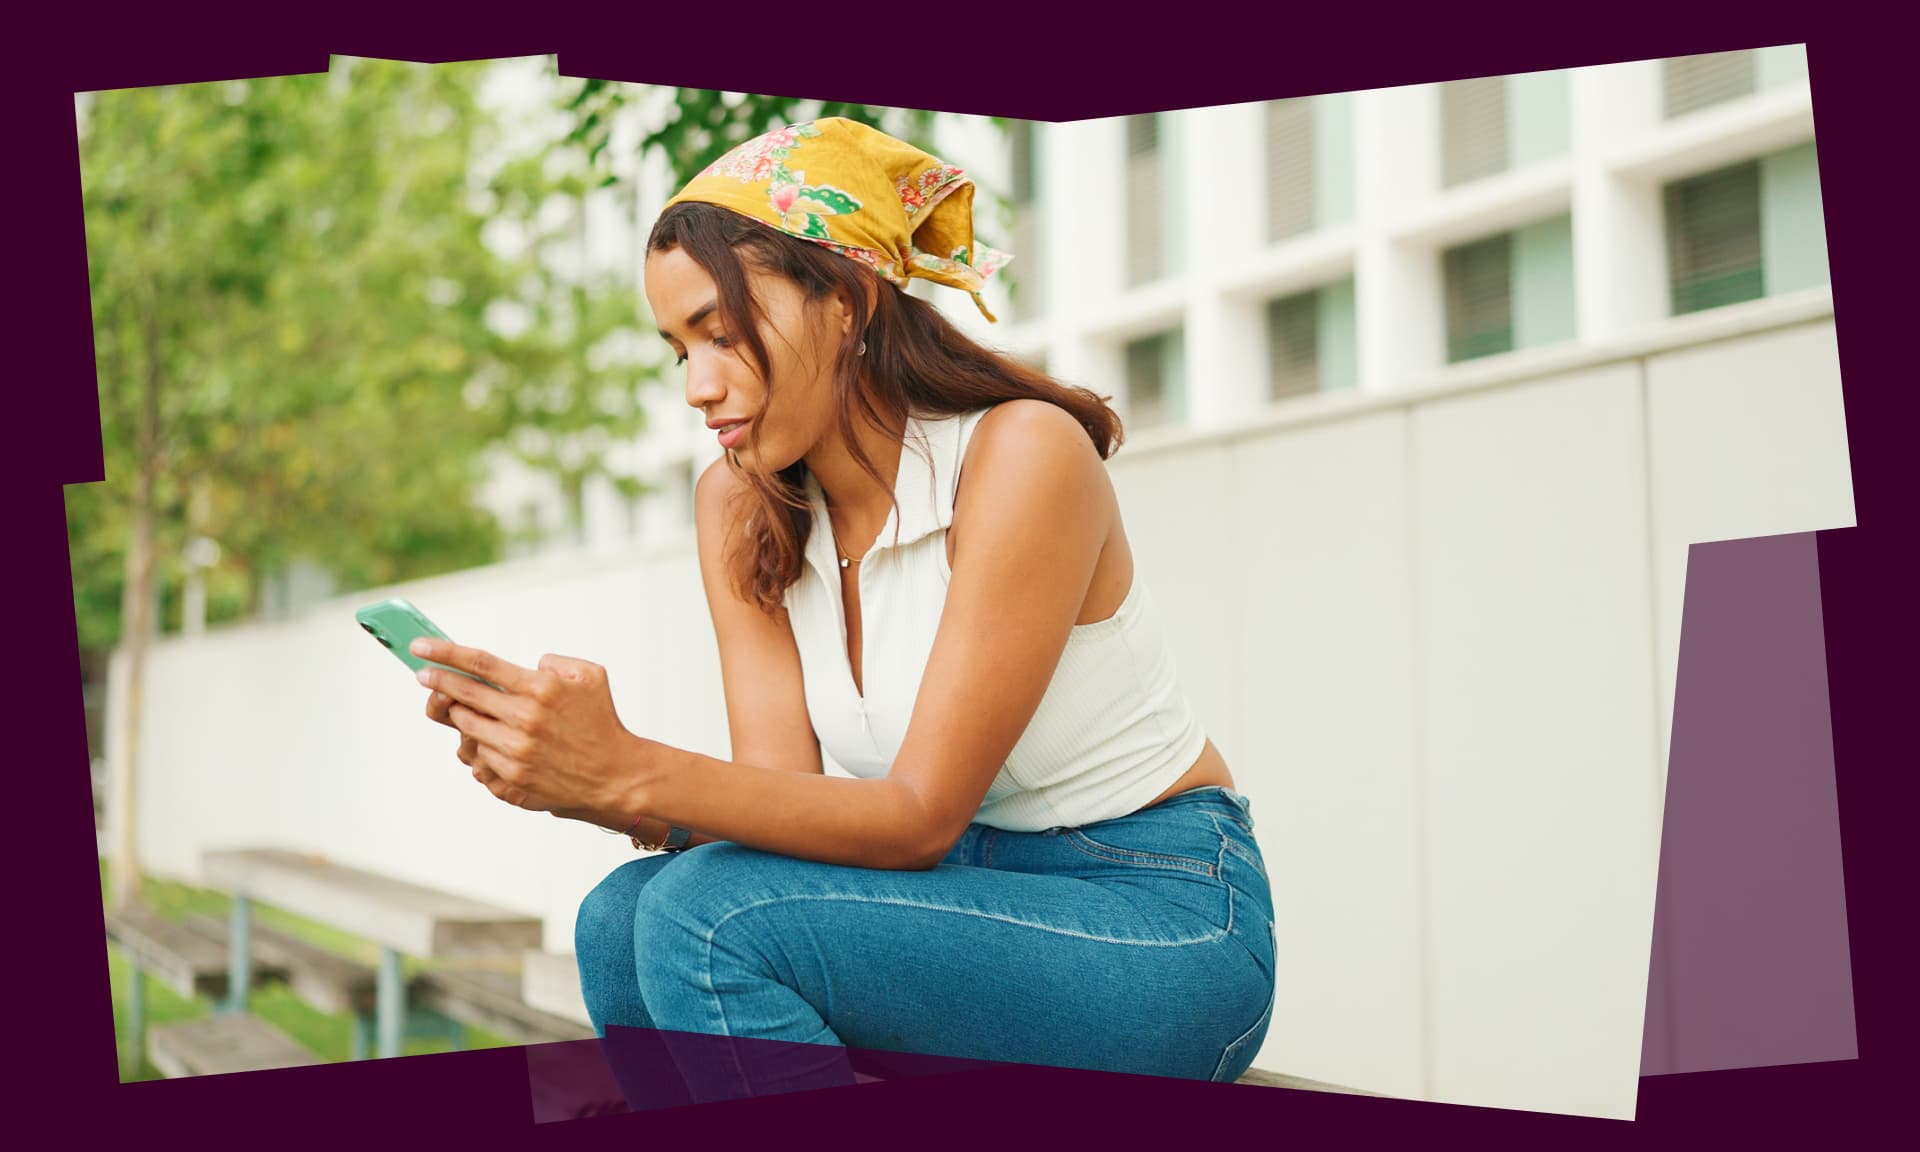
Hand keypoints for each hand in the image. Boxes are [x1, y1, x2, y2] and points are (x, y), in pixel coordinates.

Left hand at [411, 639, 643, 817]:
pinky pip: (479, 756)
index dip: (444, 653)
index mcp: (541, 689)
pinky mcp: (510, 778)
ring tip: (473, 710)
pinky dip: (483, 745)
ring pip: (465, 726)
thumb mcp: (591, 677)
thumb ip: (556, 662)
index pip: (480, 664)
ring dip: (463, 715)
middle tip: (423, 674)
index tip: (420, 647)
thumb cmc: (602, 723)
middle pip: (463, 694)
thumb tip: (529, 665)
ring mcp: (514, 752)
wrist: (614, 777)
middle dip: (437, 680)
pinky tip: (498, 743)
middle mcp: (524, 719)